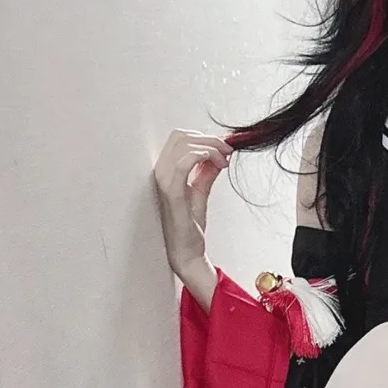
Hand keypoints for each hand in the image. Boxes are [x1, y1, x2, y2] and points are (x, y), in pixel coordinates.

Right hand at [153, 130, 230, 310]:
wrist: (187, 252)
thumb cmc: (189, 226)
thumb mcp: (200, 192)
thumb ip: (207, 173)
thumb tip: (218, 157)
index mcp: (165, 171)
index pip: (180, 138)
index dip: (205, 137)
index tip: (225, 148)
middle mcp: (160, 172)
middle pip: (181, 136)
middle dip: (210, 139)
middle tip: (228, 153)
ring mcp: (163, 180)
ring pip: (184, 144)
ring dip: (211, 147)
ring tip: (225, 162)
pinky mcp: (171, 192)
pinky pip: (183, 162)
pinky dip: (203, 155)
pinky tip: (217, 164)